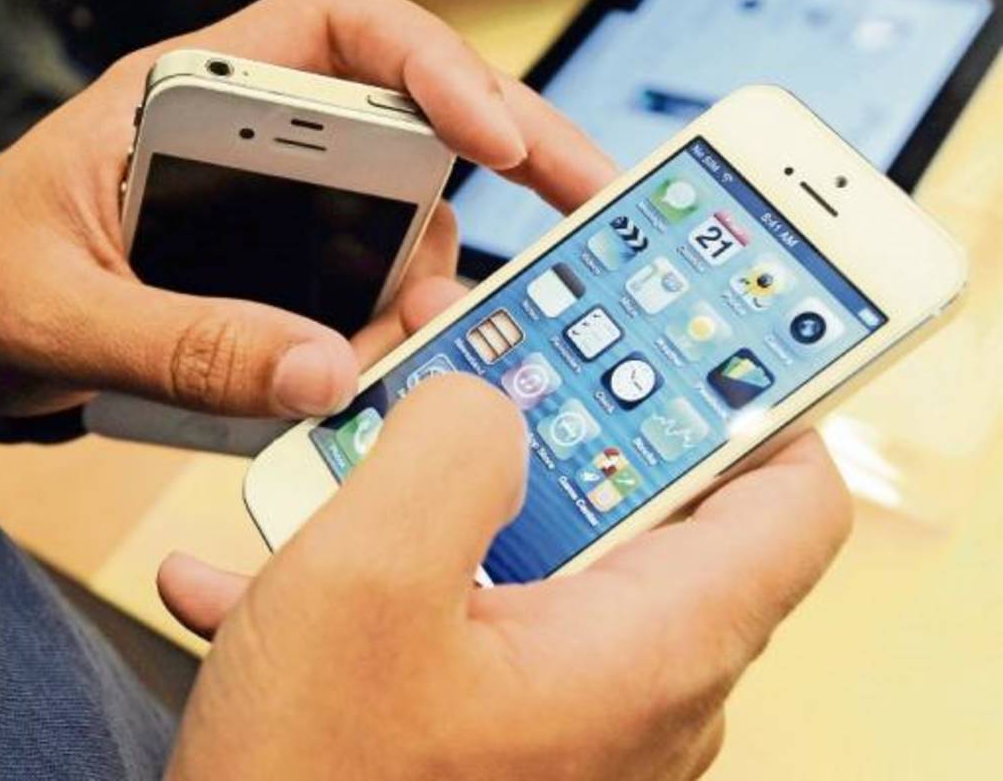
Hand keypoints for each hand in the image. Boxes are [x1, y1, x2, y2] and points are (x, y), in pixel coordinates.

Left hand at [0, 0, 613, 417]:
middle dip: (506, 151)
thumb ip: (180, 343)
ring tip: (438, 339)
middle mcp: (255, 138)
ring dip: (437, 272)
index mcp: (194, 94)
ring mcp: (275, 208)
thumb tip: (323, 374)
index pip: (339, 32)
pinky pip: (364, 286)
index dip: (432, 66)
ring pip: (400, 214)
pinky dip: (393, 326)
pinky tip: (394, 367)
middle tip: (588, 203)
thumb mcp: (61, 312)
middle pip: (407, 115)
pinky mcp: (277, 273)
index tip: (490, 132)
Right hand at [158, 378, 851, 779]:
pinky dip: (387, 587)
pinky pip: (461, 629)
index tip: (679, 328)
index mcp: (649, 649)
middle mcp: (633, 692)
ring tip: (338, 464)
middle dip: (538, 422)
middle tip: (462, 365)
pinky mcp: (495, 737)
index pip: (791, 496)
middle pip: (638, 508)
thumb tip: (482, 399)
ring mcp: (564, 720)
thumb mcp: (365, 580)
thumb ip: (450, 445)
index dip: (752, 393)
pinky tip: (273, 571)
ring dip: (432, 502)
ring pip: (529, 559)